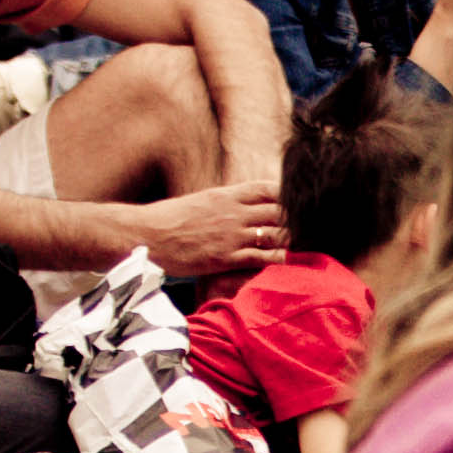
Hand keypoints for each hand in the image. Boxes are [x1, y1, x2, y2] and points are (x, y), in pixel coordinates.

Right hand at [133, 178, 288, 277]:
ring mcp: (231, 235)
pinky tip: (286, 263)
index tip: (296, 203)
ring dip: (290, 241)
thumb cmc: (168, 220)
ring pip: (275, 235)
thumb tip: (237, 205)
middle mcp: (233, 212)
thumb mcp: (199, 202)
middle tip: (306, 229)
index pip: (267, 189)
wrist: (145, 234)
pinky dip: (278, 260)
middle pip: (278, 211)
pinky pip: (261, 258)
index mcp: (226, 195)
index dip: (286, 196)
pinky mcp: (225, 257)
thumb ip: (222, 204)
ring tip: (301, 247)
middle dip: (294, 220)